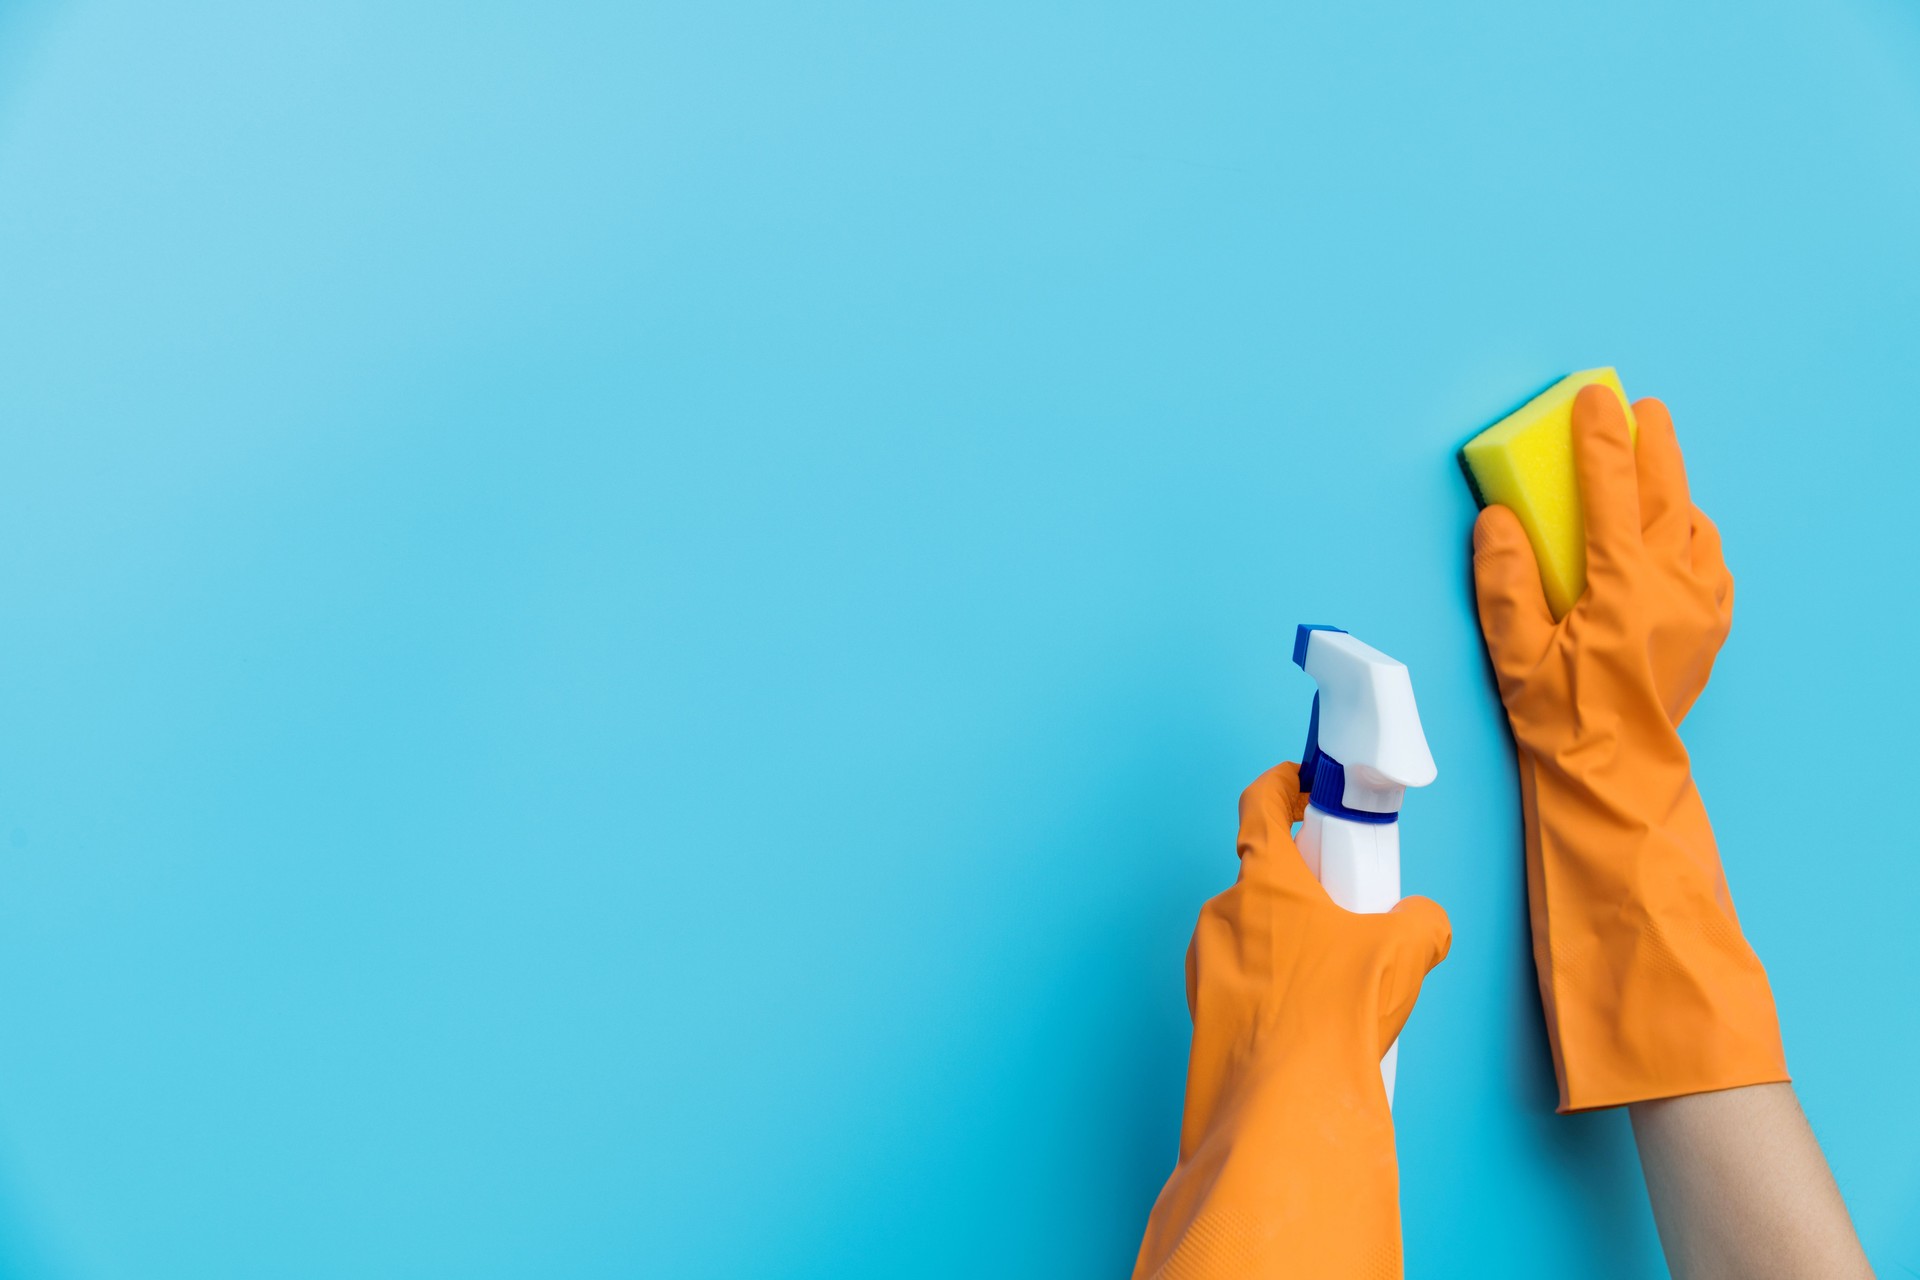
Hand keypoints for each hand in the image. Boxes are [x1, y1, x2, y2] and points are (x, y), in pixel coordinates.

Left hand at [1133, 763, 1450, 1279]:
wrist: (1284, 1109)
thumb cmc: (1333, 1016)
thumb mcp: (1404, 949)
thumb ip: (1419, 919)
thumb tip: (1421, 922)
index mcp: (1261, 880)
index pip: (1259, 806)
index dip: (1281, 786)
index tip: (1300, 783)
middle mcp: (1221, 915)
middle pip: (1262, 879)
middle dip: (1303, 888)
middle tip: (1346, 910)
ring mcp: (1204, 966)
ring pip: (1252, 935)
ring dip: (1288, 943)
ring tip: (1337, 981)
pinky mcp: (1204, 1014)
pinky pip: (1242, 982)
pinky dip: (1275, 988)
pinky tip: (1313, 1021)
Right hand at [1475, 388, 1733, 729]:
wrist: (1614, 775)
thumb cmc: (1561, 717)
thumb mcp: (1513, 649)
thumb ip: (1503, 578)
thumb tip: (1499, 519)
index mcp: (1624, 584)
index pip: (1612, 490)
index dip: (1600, 438)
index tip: (1595, 398)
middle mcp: (1673, 586)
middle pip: (1669, 493)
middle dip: (1655, 444)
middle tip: (1643, 408)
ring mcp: (1700, 607)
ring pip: (1696, 526)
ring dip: (1675, 491)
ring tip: (1655, 473)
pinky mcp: (1709, 629)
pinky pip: (1711, 563)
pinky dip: (1693, 536)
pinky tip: (1677, 538)